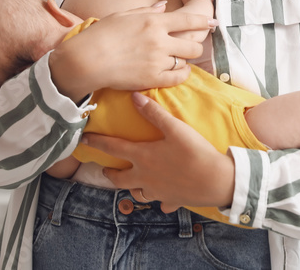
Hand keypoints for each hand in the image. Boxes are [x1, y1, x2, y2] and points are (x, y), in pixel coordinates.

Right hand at [48, 4, 213, 101]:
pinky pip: (177, 78)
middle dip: (195, 44)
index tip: (213, 23)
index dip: (204, 22)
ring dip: (185, 59)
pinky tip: (180, 71)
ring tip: (180, 57)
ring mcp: (157, 61)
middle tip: (191, 44)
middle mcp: (160, 41)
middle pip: (193, 45)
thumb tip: (164, 6)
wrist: (86, 61)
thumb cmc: (100, 35)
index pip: (189, 21)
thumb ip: (146, 11)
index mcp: (153, 22)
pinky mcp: (152, 79)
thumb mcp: (123, 16)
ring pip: (186, 61)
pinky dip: (182, 74)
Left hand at [82, 92, 234, 212]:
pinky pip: (160, 202)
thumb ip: (154, 113)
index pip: (113, 148)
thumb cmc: (195, 152)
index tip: (83, 140)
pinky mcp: (171, 200)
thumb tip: (134, 96)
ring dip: (131, 187)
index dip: (97, 142)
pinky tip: (163, 196)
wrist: (216, 181)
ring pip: (137, 193)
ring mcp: (158, 192)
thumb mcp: (175, 128)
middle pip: (119, 179)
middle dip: (109, 173)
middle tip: (105, 168)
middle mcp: (145, 177)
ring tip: (132, 182)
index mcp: (143, 157)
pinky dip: (158, 199)